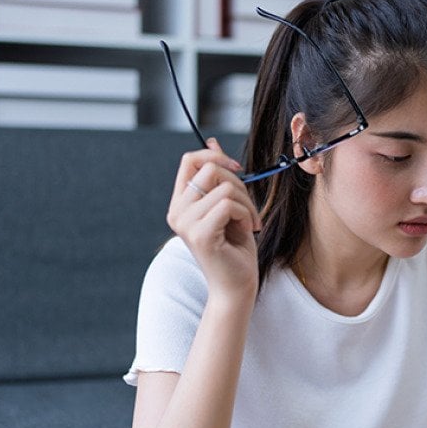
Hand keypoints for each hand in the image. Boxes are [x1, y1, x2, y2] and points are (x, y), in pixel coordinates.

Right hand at [166, 139, 260, 300]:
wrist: (236, 286)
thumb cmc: (235, 249)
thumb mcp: (228, 206)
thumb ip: (218, 178)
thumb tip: (212, 141)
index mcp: (180, 203)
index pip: (189, 160)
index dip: (215, 155)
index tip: (238, 168)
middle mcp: (177, 212)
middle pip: (209, 168)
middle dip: (239, 183)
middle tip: (248, 209)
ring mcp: (185, 224)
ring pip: (223, 186)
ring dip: (246, 202)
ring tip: (249, 223)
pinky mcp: (199, 235)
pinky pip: (228, 204)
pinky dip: (246, 214)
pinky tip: (247, 231)